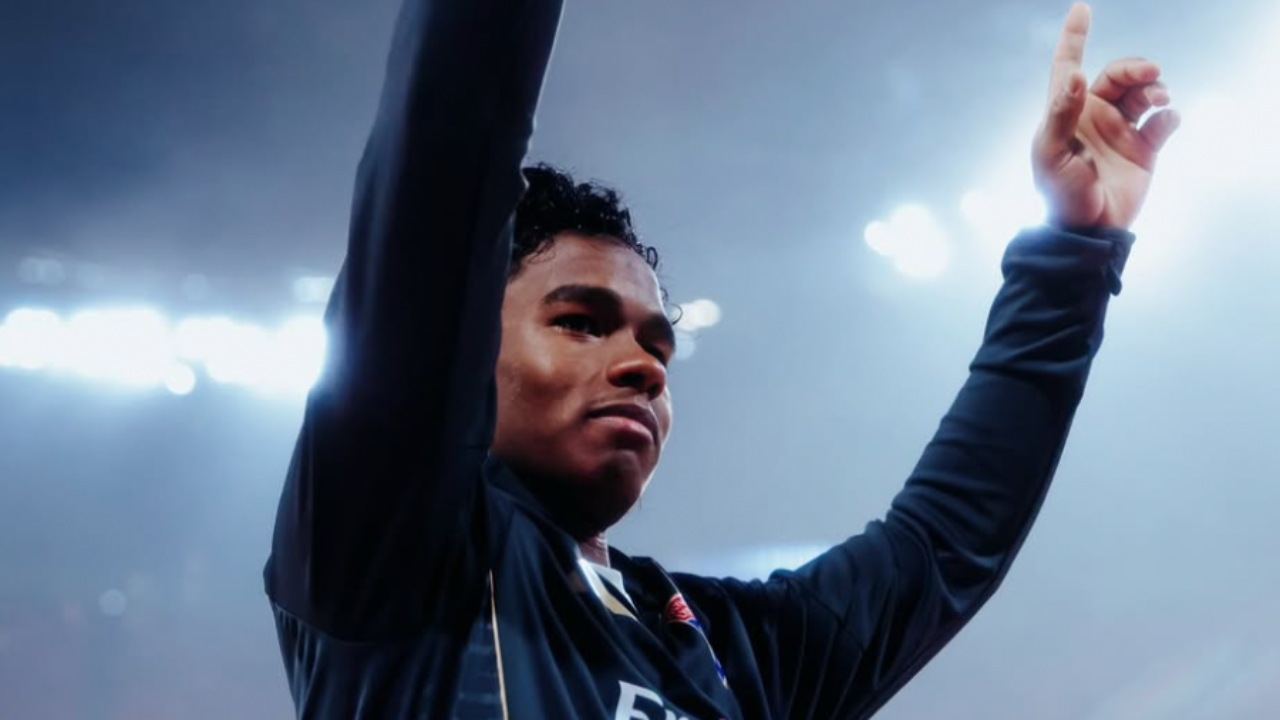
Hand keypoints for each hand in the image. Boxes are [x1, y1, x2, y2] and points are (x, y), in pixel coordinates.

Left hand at [1032, 3, 1180, 229]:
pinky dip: (1169, 117)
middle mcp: (1094, 116)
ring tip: (1160, 100)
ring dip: (1155, 89)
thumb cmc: (1059, 194)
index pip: (1068, 65)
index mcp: (1066, 112)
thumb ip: (1061, 114)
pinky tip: (1167, 121)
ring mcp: (1120, 131)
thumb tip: (1074, 75)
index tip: (1081, 8)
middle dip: (1135, 68)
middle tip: (1150, 74)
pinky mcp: (1144, 149)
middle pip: (1118, 75)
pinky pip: (1162, 122)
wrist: (1087, 230)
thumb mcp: (1050, 154)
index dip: (1074, 37)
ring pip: (1144, 94)